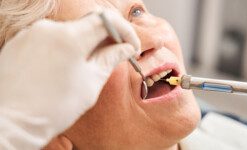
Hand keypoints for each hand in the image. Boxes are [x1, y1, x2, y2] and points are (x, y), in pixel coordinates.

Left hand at [0, 10, 139, 148]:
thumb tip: (125, 48)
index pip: (107, 20)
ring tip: (89, 65)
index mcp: (70, 37)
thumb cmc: (51, 108)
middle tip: (116, 55)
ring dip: (86, 43)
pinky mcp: (21, 41)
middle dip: (107, 38)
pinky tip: (67, 65)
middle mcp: (49, 28)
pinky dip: (66, 46)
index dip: (125, 32)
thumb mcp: (90, 84)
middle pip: (88, 24)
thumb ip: (109, 60)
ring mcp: (32, 33)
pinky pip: (51, 37)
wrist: (11, 122)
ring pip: (70, 31)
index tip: (131, 46)